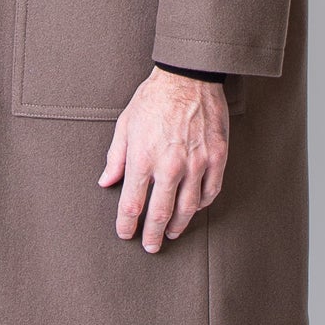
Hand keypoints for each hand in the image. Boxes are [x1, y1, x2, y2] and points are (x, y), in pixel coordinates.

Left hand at [98, 66, 229, 251]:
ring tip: (170, 233)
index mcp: (143, 158)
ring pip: (188, 208)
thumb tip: (106, 182)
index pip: (132, 205)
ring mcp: (197, 163)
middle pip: (160, 214)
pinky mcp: (217, 157)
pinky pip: (210, 191)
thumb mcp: (125, 124)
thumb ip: (116, 157)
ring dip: (178, 226)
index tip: (125, 233)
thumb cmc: (154, 98)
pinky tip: (194, 209)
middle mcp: (170, 165)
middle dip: (151, 235)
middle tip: (149, 247)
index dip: (127, 225)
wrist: (188, 77)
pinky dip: (201, 205)